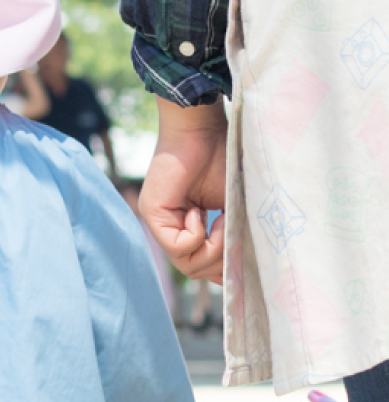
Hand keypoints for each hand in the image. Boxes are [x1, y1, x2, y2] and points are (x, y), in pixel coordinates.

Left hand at [140, 99, 228, 281]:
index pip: (205, 268)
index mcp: (191, 228)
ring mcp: (160, 223)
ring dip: (214, 248)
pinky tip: (201, 212)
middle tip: (234, 232)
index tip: (248, 256)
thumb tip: (243, 270)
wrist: (206, 130)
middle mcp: (173, 229)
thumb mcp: (236, 209)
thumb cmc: (225, 161)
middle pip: (196, 271)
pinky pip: (177, 247)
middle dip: (224, 261)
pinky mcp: (153, 215)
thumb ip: (236, 237)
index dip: (228, 271)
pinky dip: (196, 235)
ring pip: (187, 265)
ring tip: (222, 220)